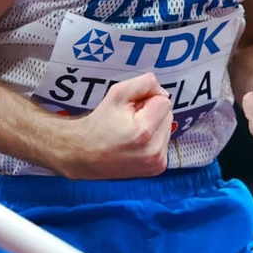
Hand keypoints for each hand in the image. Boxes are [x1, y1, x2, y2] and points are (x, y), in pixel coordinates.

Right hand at [58, 72, 172, 178]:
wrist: (84, 154)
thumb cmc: (100, 123)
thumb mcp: (117, 93)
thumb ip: (145, 83)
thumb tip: (163, 92)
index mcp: (144, 132)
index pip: (164, 102)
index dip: (147, 100)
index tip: (131, 109)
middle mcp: (153, 151)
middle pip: (168, 116)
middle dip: (151, 113)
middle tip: (129, 121)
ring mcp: (156, 163)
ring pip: (167, 129)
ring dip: (153, 126)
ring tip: (131, 133)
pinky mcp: (157, 169)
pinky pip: (164, 143)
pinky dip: (153, 139)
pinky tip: (136, 144)